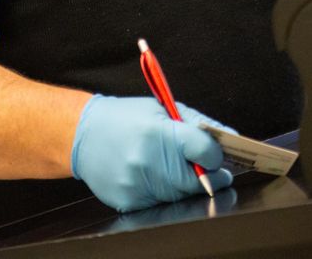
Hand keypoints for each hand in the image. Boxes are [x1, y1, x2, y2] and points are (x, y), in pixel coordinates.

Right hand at [71, 95, 233, 211]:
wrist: (83, 135)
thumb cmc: (125, 118)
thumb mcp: (162, 108)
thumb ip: (196, 124)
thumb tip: (229, 138)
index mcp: (160, 132)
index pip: (207, 152)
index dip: (216, 154)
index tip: (217, 154)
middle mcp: (150, 161)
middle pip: (198, 180)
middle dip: (209, 175)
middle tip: (210, 169)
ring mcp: (138, 184)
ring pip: (181, 194)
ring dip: (186, 184)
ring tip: (175, 166)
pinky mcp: (130, 201)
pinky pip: (160, 203)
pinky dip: (164, 192)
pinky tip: (154, 175)